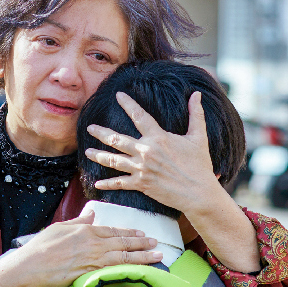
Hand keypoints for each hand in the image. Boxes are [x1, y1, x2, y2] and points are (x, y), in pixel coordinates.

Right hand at [14, 210, 160, 286]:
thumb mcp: (61, 227)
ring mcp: (95, 258)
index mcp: (87, 230)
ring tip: (157, 255)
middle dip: (141, 242)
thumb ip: (79, 221)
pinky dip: (131, 268)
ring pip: (125, 255)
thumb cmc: (43, 246)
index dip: (129, 231)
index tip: (141, 232)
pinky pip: (117, 268)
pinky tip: (142, 269)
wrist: (34, 264)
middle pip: (123, 241)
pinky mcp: (93, 272)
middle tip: (155, 243)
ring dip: (143, 255)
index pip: (113, 230)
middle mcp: (94, 243)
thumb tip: (91, 214)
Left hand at [83, 91, 221, 214]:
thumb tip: (197, 94)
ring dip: (99, 156)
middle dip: (101, 133)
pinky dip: (107, 184)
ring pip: (114, 160)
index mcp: (158, 137)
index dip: (128, 104)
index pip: (139, 116)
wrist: (198, 193)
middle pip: (117, 139)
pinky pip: (120, 183)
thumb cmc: (200, 165)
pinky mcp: (141, 184)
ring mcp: (141, 168)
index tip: (118, 95)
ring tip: (87, 152)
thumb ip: (196, 114)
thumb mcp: (198, 137)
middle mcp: (146, 151)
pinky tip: (97, 183)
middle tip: (89, 128)